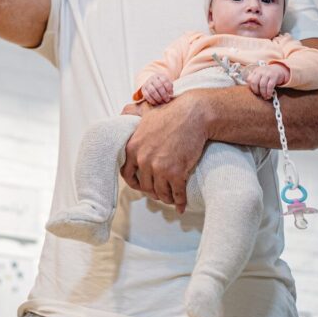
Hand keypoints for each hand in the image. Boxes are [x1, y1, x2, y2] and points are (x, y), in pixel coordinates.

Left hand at [120, 91, 207, 213]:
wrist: (193, 114)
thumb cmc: (171, 112)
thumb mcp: (146, 113)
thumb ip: (132, 114)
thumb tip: (123, 111)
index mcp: (133, 148)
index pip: (127, 173)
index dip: (134, 183)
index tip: (141, 186)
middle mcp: (143, 160)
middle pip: (145, 186)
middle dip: (153, 192)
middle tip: (159, 192)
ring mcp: (159, 168)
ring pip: (160, 192)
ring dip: (166, 198)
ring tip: (171, 198)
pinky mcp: (176, 173)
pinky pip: (176, 194)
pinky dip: (180, 202)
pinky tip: (182, 205)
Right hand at [140, 74, 172, 104]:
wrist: (151, 83)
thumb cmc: (161, 84)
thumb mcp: (166, 82)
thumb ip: (169, 87)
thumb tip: (170, 94)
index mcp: (160, 76)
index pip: (164, 80)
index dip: (168, 88)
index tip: (171, 94)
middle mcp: (152, 78)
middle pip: (158, 86)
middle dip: (164, 94)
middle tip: (167, 100)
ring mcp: (147, 84)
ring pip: (152, 91)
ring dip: (158, 98)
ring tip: (162, 102)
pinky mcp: (143, 89)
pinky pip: (147, 95)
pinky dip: (152, 100)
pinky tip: (156, 103)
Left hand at [246, 64, 289, 99]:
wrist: (279, 69)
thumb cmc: (267, 74)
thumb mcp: (260, 75)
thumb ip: (255, 80)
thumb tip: (252, 91)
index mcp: (255, 71)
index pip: (249, 79)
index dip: (251, 87)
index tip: (254, 91)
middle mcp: (260, 71)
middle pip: (254, 82)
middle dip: (256, 91)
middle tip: (259, 94)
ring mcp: (267, 73)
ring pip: (262, 85)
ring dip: (263, 93)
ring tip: (265, 96)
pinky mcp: (274, 76)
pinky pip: (270, 86)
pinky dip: (269, 92)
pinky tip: (269, 95)